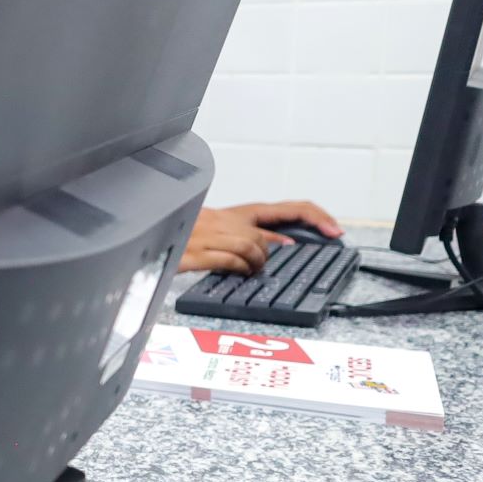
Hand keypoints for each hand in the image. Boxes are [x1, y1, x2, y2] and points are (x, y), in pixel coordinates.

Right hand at [181, 199, 342, 275]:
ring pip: (252, 246)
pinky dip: (239, 267)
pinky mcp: (194, 252)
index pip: (286, 210)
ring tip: (249, 271)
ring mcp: (209, 235)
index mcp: (235, 214)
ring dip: (257, 263)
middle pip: (266, 233)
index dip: (315, 217)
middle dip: (279, 248)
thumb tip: (282, 243)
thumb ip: (249, 234)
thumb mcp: (219, 230)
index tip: (335, 231)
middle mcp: (225, 221)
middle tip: (284, 258)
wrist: (148, 229)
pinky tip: (238, 271)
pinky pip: (228, 259)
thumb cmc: (184, 234)